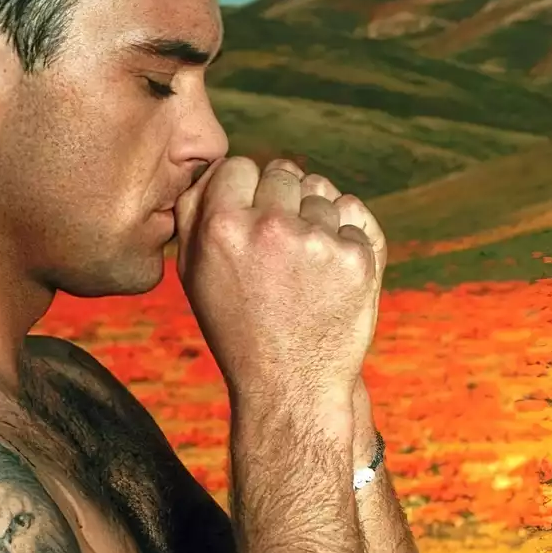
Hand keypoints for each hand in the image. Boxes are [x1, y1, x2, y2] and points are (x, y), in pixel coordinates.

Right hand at [174, 155, 380, 410]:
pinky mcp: (357, 256)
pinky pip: (352, 215)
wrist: (292, 387)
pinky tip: (329, 274)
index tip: (250, 218)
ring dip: (315, 218)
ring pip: (321, 191)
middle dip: (282, 200)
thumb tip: (214, 168)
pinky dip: (345, 238)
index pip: (238, 165)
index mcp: (222, 227)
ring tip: (303, 267)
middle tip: (278, 248)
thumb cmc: (238, 330)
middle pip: (282, 172)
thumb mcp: (196, 275)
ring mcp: (318, 241)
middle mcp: (270, 227)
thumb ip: (194, 214)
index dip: (244, 190)